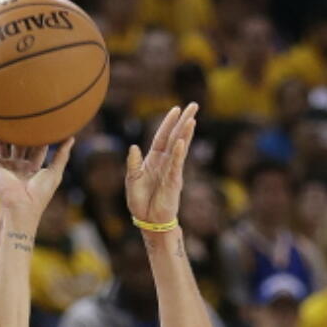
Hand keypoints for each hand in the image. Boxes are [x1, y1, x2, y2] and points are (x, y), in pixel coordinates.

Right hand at [0, 127, 72, 228]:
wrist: (21, 207)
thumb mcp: (55, 173)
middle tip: (21, 109)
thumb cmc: (39, 195)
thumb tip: (71, 137)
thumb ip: (62, 155)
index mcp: (31, 169)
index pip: (35, 147)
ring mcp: (3, 166)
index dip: (39, 134)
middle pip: (17, 143)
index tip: (42, 118)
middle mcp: (16, 166)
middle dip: (18, 129)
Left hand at [126, 103, 195, 228]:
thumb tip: (134, 146)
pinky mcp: (173, 182)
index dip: (168, 123)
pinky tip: (181, 141)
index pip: (162, 137)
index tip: (176, 109)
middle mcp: (165, 163)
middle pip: (175, 137)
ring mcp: (171, 171)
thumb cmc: (140, 203)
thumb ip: (133, 164)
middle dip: (184, 121)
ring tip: (193, 118)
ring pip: (179, 147)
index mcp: (154, 160)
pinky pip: (176, 165)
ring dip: (185, 132)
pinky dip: (178, 153)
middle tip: (194, 105)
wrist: (148, 222)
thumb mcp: (132, 181)